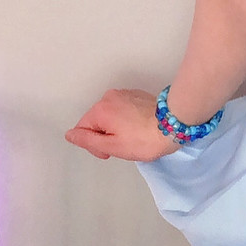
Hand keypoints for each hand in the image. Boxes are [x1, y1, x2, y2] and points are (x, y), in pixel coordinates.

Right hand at [65, 88, 180, 161]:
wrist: (175, 123)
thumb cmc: (145, 139)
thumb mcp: (113, 146)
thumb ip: (88, 140)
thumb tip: (70, 134)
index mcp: (100, 109)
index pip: (83, 130)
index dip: (94, 145)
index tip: (111, 152)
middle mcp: (109, 97)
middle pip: (96, 121)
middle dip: (106, 136)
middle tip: (125, 146)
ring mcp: (124, 94)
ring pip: (110, 116)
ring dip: (117, 128)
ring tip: (135, 137)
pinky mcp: (137, 95)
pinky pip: (123, 110)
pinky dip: (127, 120)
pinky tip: (140, 128)